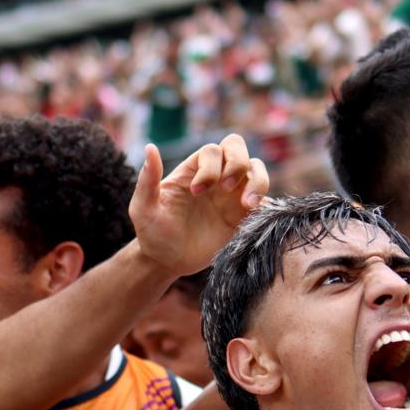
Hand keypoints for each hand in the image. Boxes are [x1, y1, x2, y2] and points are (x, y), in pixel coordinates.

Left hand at [128, 134, 268, 277]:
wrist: (167, 262)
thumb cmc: (152, 233)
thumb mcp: (143, 208)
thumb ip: (147, 180)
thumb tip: (150, 148)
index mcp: (193, 170)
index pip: (212, 151)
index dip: (209, 167)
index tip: (197, 192)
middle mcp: (216, 177)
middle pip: (238, 149)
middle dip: (237, 164)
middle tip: (227, 188)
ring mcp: (232, 195)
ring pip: (256, 170)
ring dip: (257, 182)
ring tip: (248, 205)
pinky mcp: (243, 216)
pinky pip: (264, 201)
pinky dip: (266, 204)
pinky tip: (255, 218)